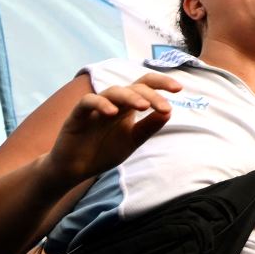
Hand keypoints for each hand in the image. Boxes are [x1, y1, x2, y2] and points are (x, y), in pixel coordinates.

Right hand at [43, 72, 180, 188]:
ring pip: (113, 91)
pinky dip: (100, 103)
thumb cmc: (103, 152)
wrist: (74, 170)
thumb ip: (148, 128)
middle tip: (164, 107)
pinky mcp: (76, 116)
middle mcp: (113, 103)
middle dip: (151, 95)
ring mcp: (94, 108)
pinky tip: (112, 112)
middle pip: (133, 87)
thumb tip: (169, 112)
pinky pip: (88, 102)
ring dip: (130, 96)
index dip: (161, 83)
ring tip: (143, 107)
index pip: (145, 86)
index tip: (179, 89)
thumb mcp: (132, 141)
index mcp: (127, 107)